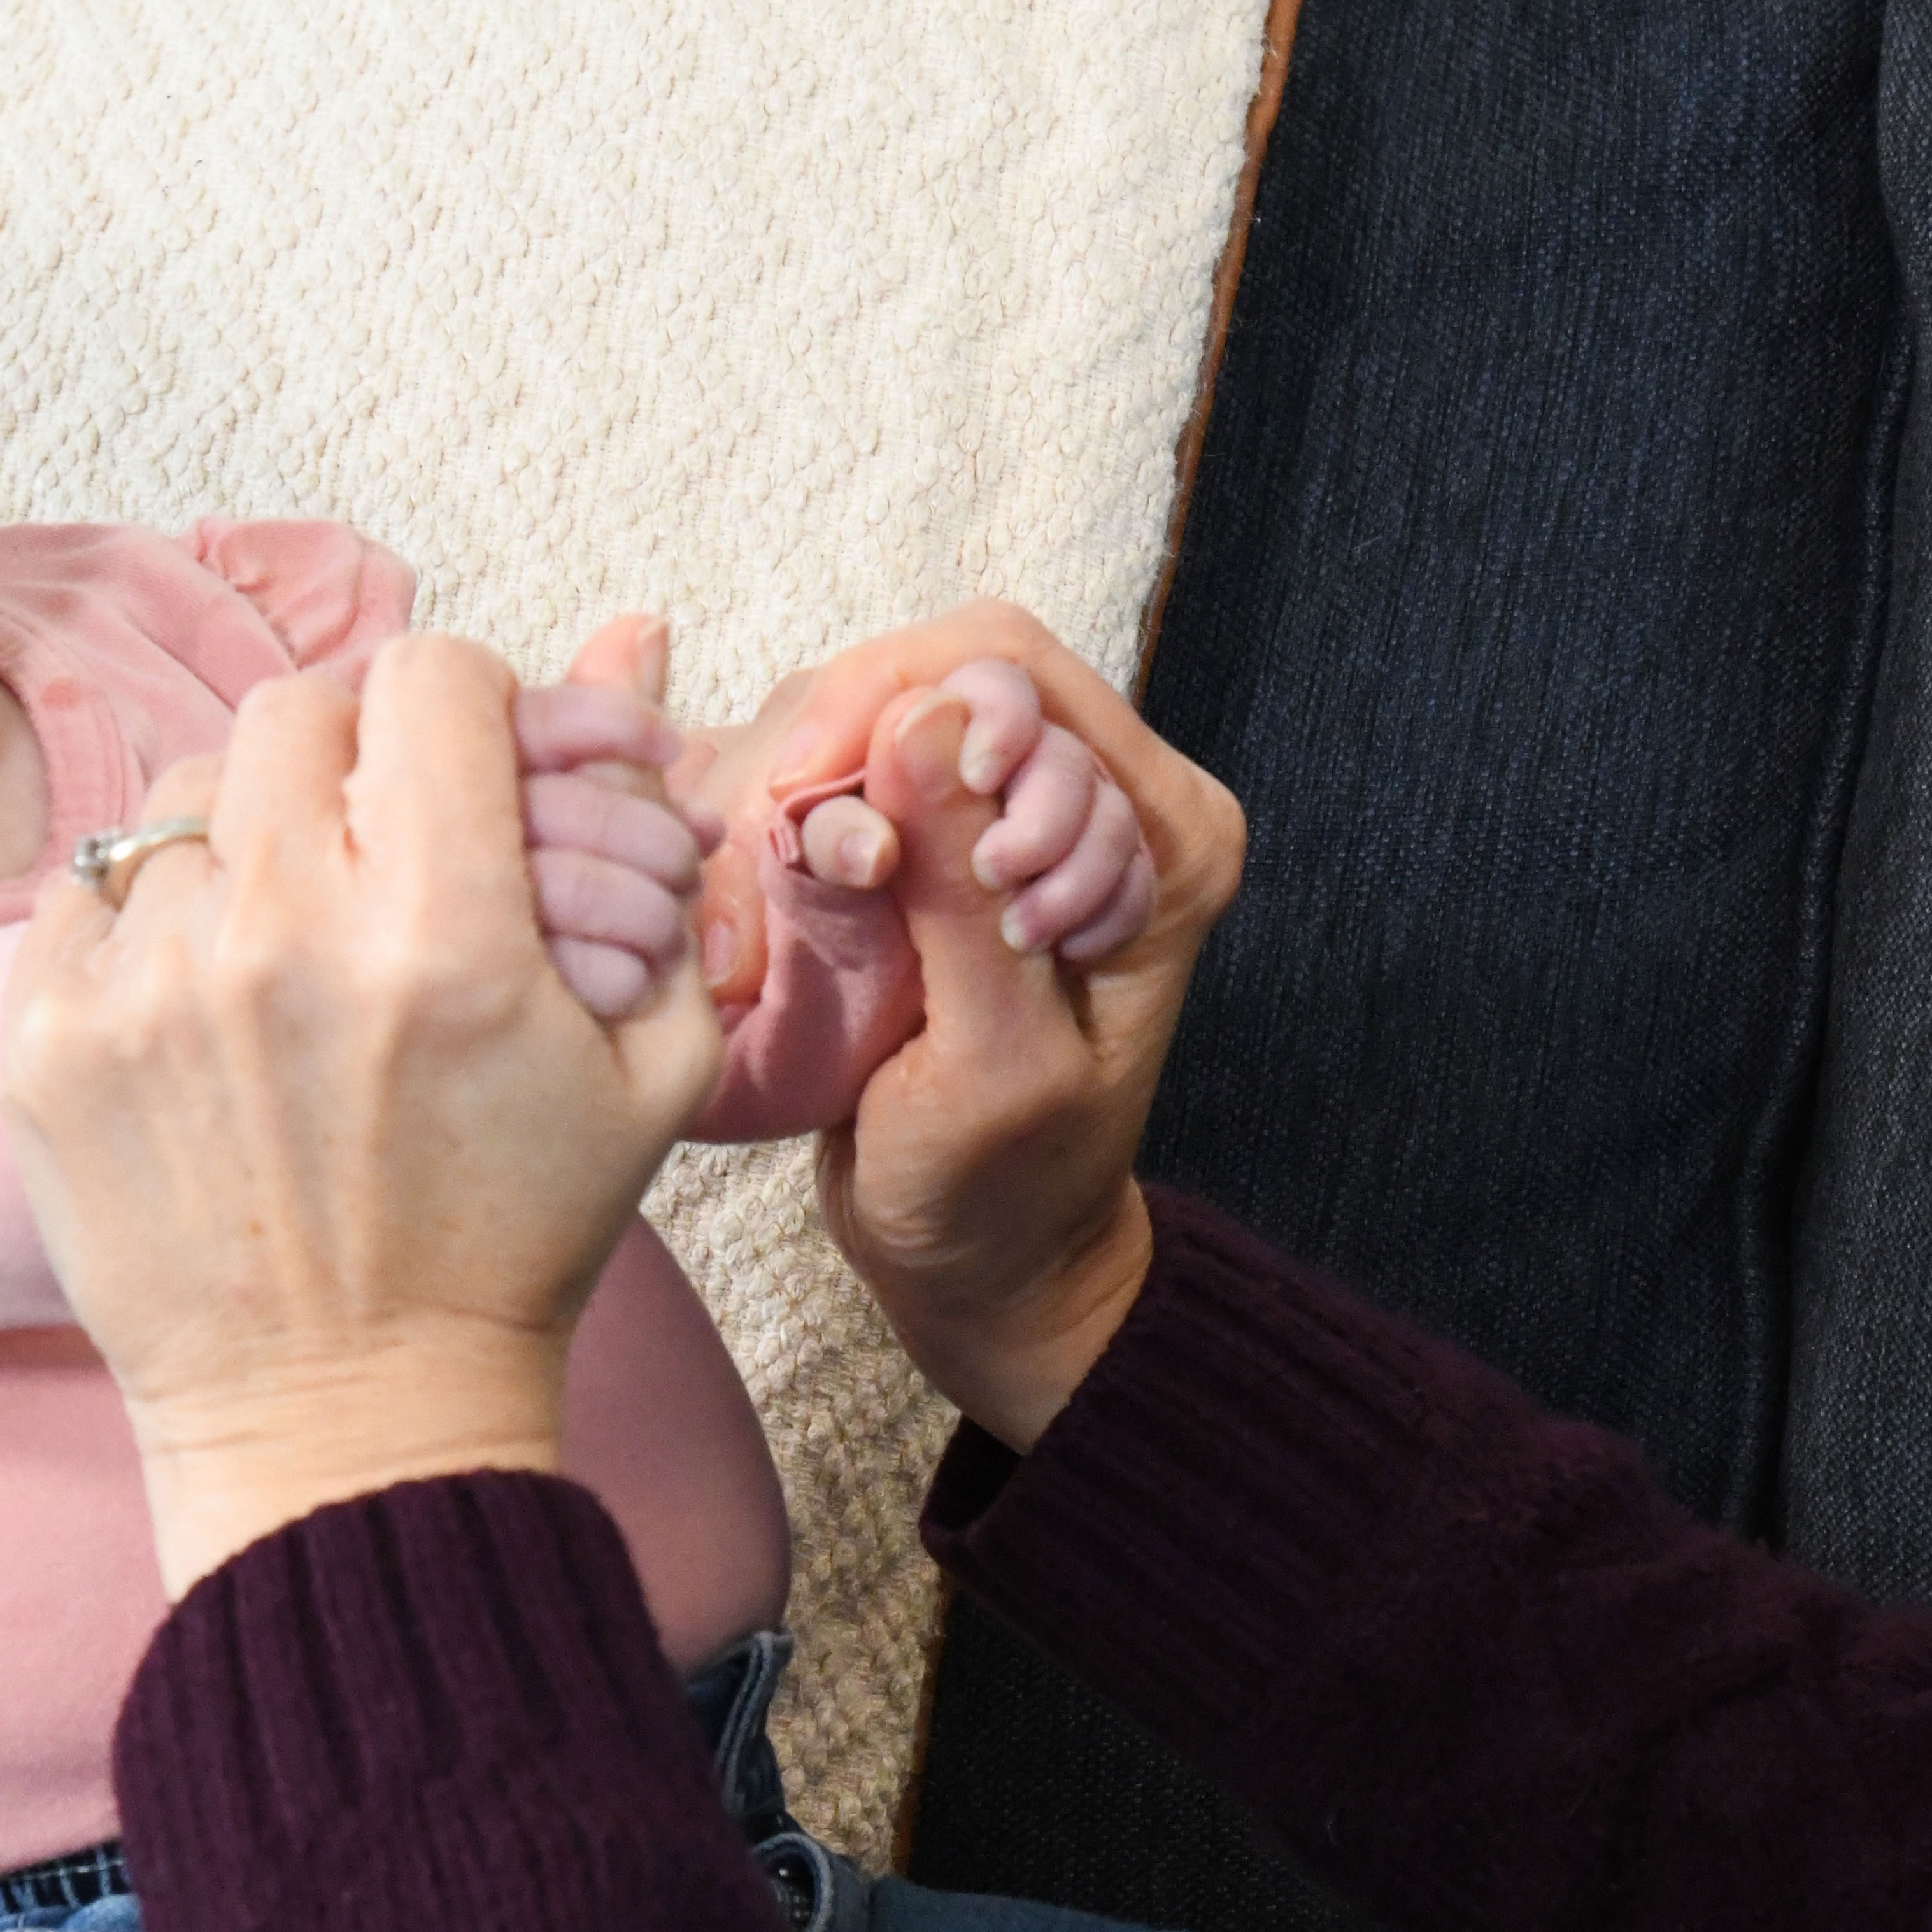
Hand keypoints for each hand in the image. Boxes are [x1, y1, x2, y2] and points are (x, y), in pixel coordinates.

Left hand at [0, 636, 728, 1588]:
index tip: (474, 764)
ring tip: (296, 927)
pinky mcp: (44, 1044)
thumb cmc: (516, 1237)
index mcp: (445, 936)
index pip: (429, 679)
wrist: (352, 1418)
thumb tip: (637, 634)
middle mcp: (280, 941)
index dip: (471, 703)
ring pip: (184, 788)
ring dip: (252, 828)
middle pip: (297, 706)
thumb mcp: (651, 1051)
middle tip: (387, 833)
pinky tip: (211, 991)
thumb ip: (655, 836)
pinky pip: (89, 884)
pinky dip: (154, 911)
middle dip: (358, 750)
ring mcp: (143, 990)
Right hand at [797, 604, 1241, 1446]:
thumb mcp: (990, 1062)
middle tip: (786, 872)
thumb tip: (928, 718)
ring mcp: (1019, 814)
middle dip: (835, 751)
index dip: (896, 707)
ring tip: (772, 918)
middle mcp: (1105, 799)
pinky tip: (767, 915)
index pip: (1015, 671)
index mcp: (1163, 832)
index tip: (825, 814)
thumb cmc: (1003, 1192)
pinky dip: (788, 825)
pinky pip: (846, 774)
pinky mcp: (945, 845)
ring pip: (874, 715)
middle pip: (937, 672)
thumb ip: (962, 898)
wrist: (985, 1260)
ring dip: (800, 795)